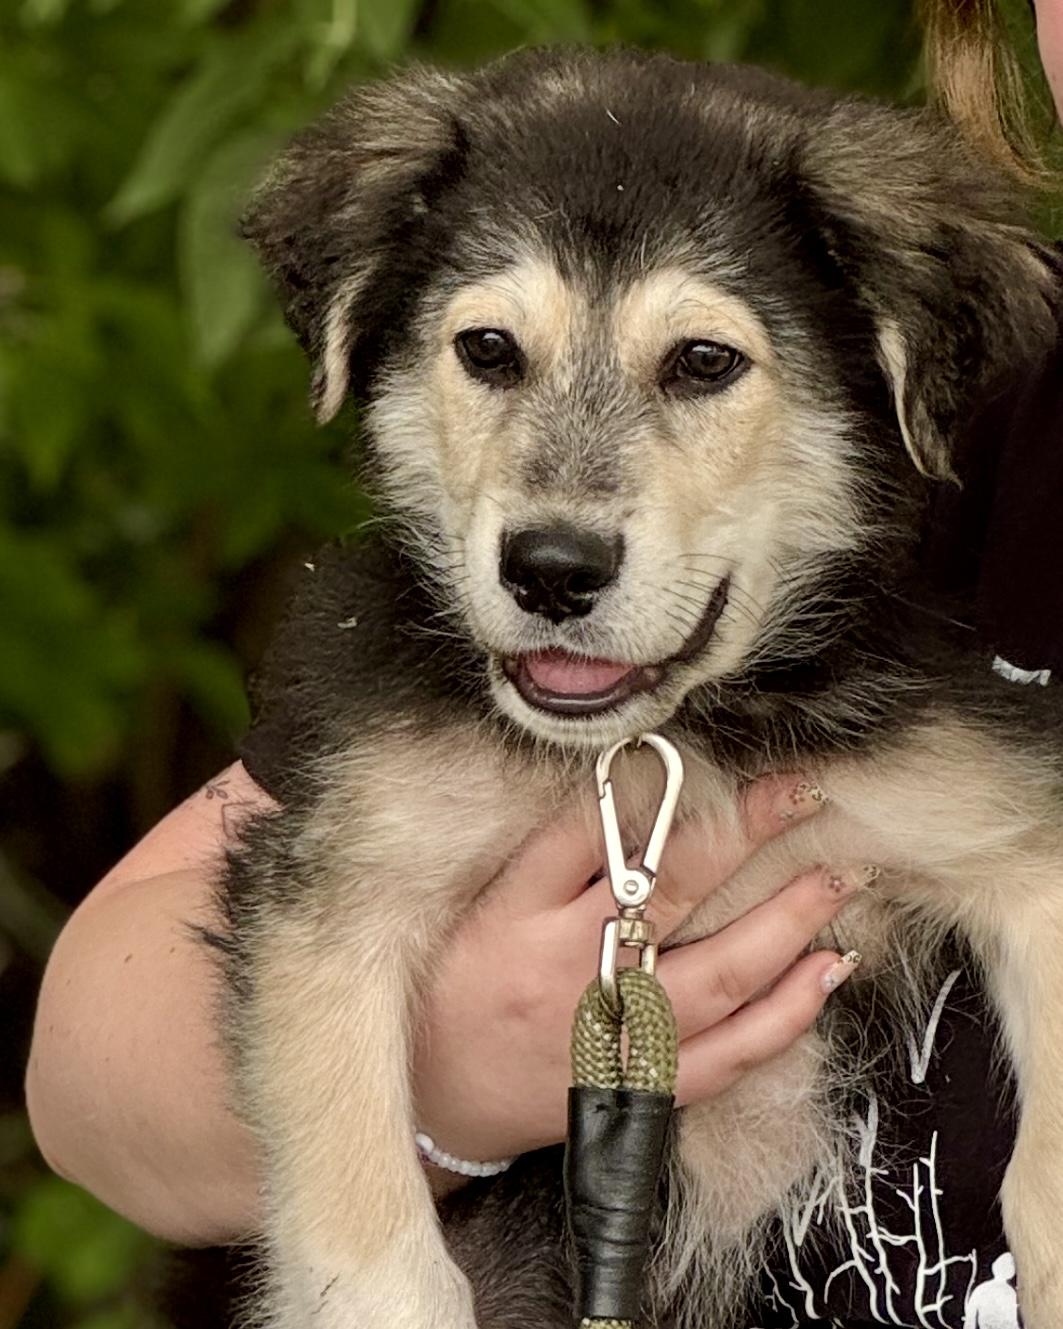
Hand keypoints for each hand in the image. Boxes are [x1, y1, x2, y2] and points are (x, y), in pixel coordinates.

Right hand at [413, 774, 855, 1174]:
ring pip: (718, 971)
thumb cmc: (453, 988)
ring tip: (840, 877)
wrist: (435, 1105)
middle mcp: (567, 969)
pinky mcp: (641, 1086)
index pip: (587, 831)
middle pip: (669, 889)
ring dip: (787, 919)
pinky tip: (829, 969)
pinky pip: (729, 1053)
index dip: (652, 785)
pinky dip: (786, 1013)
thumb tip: (625, 783)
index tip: (710, 752)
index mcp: (514, 914)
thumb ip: (543, 854)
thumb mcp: (475, 906)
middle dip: (744, 834)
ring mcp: (612, 1033)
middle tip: (803, 792)